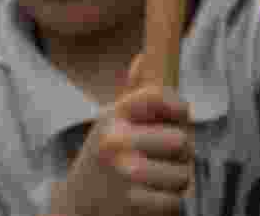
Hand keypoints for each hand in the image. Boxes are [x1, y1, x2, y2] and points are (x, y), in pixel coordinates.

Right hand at [52, 57, 192, 215]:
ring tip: (163, 177)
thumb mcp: (110, 122)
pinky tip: (156, 196)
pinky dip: (170, 202)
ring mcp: (124, 175)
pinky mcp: (131, 204)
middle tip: (172, 155)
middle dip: (182, 150)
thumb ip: (133, 95)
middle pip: (179, 140)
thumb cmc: (103, 158)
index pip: (157, 97)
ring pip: (182, 174)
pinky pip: (174, 201)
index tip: (182, 113)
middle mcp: (117, 141)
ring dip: (178, 178)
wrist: (78, 204)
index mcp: (114, 116)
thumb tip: (143, 57)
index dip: (178, 105)